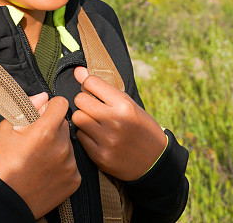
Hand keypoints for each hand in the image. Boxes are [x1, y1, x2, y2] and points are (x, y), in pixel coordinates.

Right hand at [0, 95, 79, 217]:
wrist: (6, 200)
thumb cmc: (3, 164)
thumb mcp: (6, 129)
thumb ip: (27, 108)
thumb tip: (43, 97)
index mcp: (45, 131)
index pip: (61, 103)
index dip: (51, 106)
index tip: (44, 113)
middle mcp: (61, 147)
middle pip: (64, 124)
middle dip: (53, 127)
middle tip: (37, 140)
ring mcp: (70, 165)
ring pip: (68, 144)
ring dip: (58, 146)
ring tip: (40, 158)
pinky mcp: (74, 180)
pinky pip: (72, 163)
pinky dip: (62, 164)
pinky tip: (47, 170)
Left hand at [71, 66, 166, 180]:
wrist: (155, 161)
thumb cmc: (140, 127)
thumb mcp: (128, 104)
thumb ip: (102, 87)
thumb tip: (77, 70)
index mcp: (124, 105)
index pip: (90, 82)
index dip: (89, 85)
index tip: (94, 92)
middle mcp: (115, 121)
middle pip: (80, 99)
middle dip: (84, 102)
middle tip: (93, 108)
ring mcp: (107, 140)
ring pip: (77, 118)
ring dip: (83, 118)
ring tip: (93, 122)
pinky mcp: (100, 156)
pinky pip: (80, 137)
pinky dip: (85, 135)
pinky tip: (96, 137)